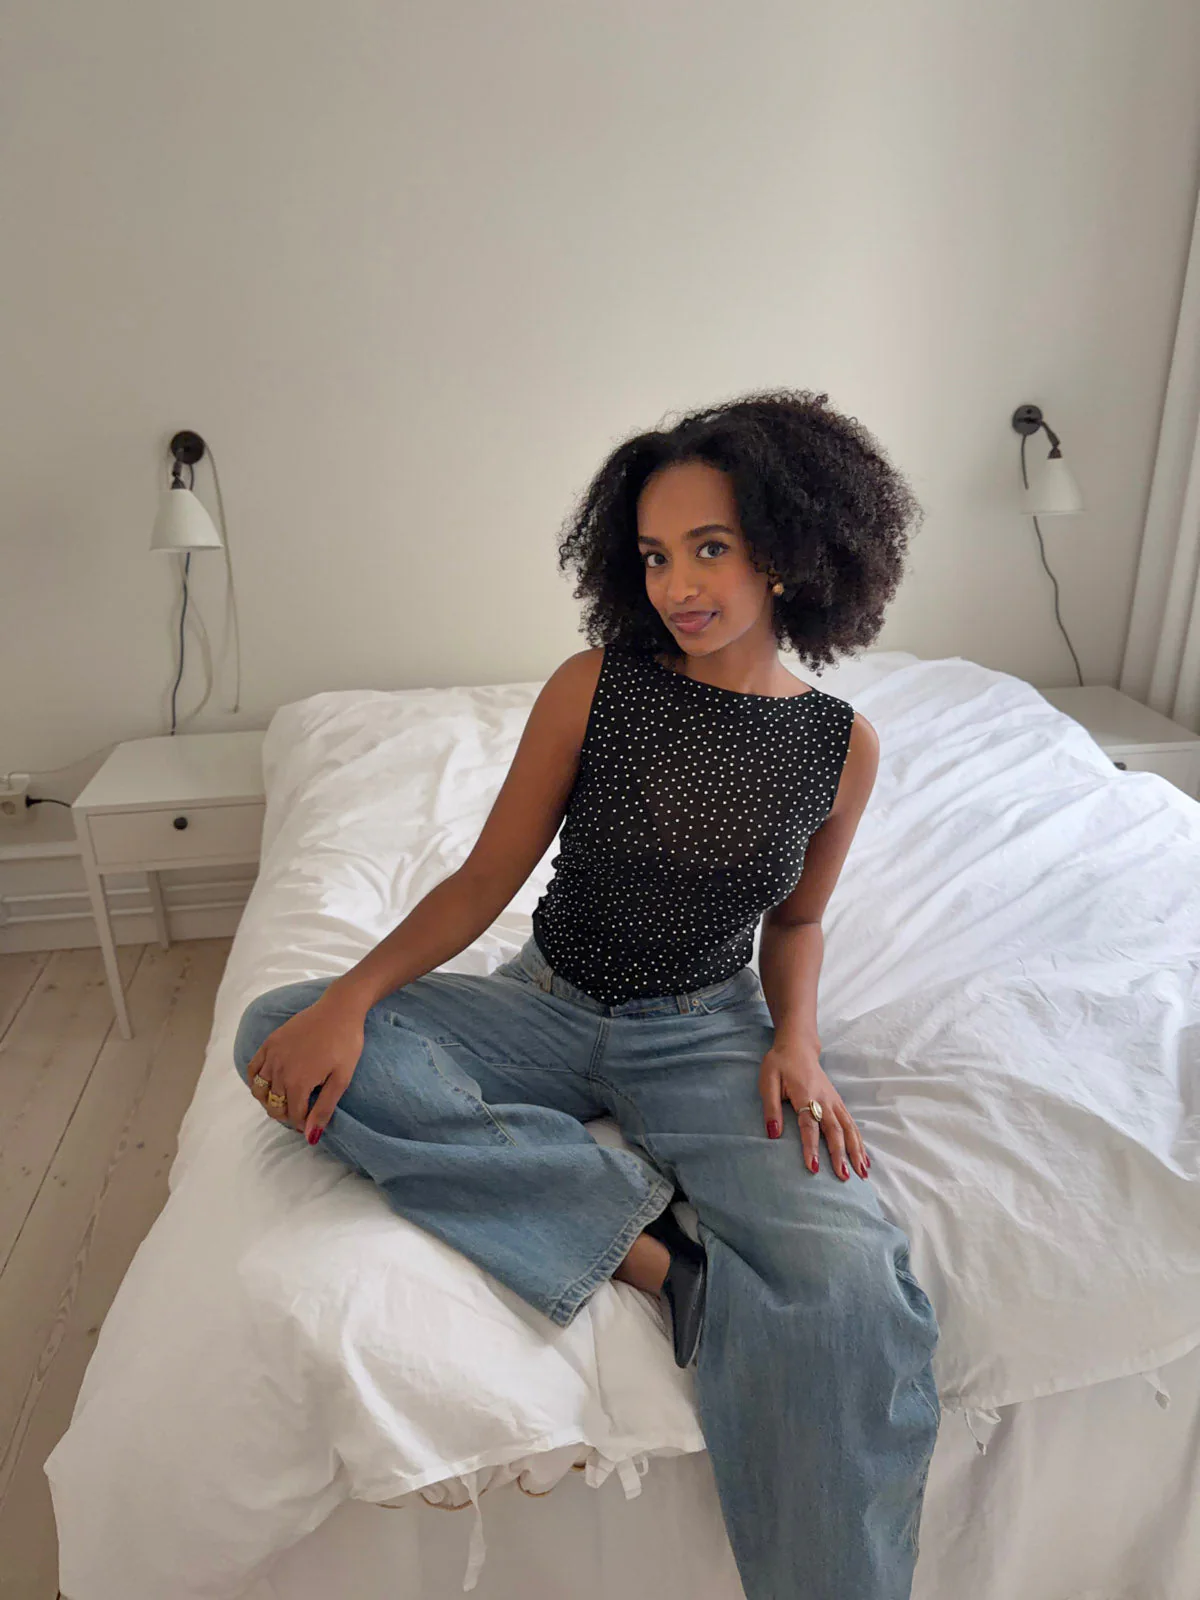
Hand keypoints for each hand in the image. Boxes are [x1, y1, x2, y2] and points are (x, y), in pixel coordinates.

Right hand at [243, 994, 365, 1143]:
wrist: (339, 1009)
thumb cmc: (346, 1043)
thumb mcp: (341, 1079)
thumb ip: (324, 1109)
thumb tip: (310, 1136)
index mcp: (298, 1082)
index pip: (292, 1115)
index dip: (301, 1124)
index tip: (310, 1123)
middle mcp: (279, 1070)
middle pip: (273, 1105)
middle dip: (285, 1114)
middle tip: (299, 1113)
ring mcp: (272, 1055)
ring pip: (259, 1090)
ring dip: (269, 1100)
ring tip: (284, 1100)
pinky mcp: (269, 1043)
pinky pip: (252, 1069)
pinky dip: (255, 1081)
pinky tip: (268, 1084)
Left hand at [759, 1037, 870, 1180]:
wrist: (798, 1047)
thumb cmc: (780, 1064)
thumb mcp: (768, 1081)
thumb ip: (771, 1108)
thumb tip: (773, 1134)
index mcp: (805, 1095)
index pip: (809, 1125)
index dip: (811, 1147)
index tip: (814, 1168)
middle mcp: (824, 1100)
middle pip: (835, 1130)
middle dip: (840, 1155)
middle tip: (844, 1178)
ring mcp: (834, 1101)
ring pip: (849, 1129)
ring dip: (856, 1151)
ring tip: (862, 1174)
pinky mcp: (838, 1103)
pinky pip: (852, 1124)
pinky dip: (859, 1142)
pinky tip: (864, 1159)